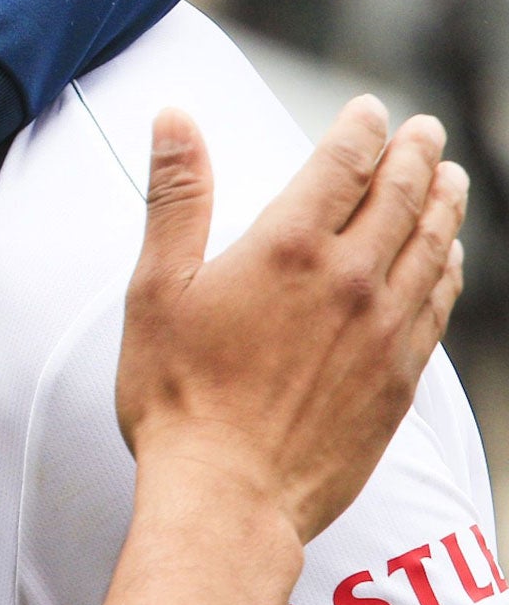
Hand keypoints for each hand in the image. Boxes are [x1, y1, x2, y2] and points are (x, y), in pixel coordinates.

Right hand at [117, 97, 466, 545]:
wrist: (229, 493)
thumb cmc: (178, 393)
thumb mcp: (156, 285)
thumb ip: (176, 196)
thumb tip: (175, 120)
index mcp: (287, 248)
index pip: (342, 166)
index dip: (360, 130)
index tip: (372, 110)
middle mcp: (349, 280)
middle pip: (399, 198)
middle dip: (415, 156)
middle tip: (425, 131)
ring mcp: (383, 331)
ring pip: (431, 248)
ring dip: (443, 205)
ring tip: (450, 179)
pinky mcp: (399, 378)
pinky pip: (439, 306)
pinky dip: (449, 269)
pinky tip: (448, 258)